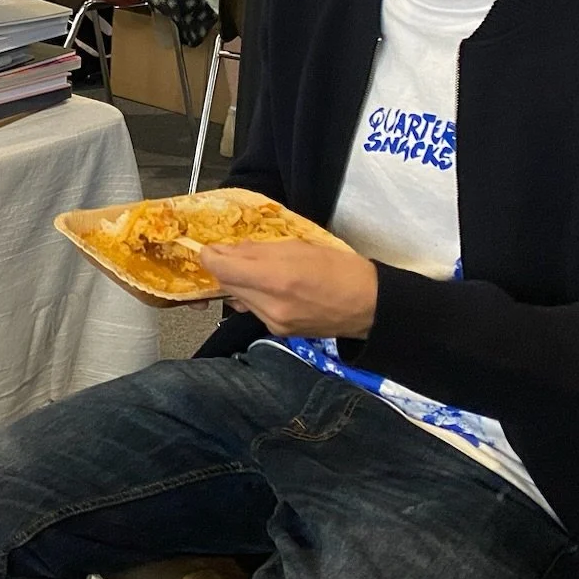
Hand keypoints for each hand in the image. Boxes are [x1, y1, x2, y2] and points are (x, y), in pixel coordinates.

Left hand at [199, 241, 378, 337]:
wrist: (370, 306)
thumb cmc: (340, 268)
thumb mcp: (299, 246)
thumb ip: (258, 250)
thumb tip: (228, 250)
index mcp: (276, 278)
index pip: (223, 270)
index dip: (210, 257)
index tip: (208, 249)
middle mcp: (270, 305)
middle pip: (228, 285)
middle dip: (226, 268)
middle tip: (232, 254)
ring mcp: (273, 323)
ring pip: (239, 299)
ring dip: (240, 283)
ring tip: (256, 270)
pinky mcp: (279, 332)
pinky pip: (254, 310)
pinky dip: (254, 297)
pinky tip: (270, 288)